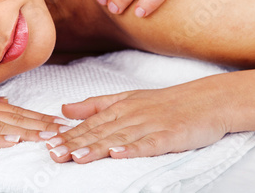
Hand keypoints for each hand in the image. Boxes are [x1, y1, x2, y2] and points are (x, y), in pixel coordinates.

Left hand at [46, 81, 229, 162]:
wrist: (206, 100)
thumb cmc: (164, 102)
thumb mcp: (126, 98)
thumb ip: (94, 104)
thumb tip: (63, 108)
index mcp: (119, 108)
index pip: (89, 124)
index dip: (68, 135)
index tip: (48, 143)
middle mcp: (131, 115)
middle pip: (99, 132)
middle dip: (75, 144)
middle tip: (54, 154)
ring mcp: (150, 125)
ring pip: (119, 138)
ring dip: (97, 148)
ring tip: (77, 157)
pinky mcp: (170, 135)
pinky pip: (149, 144)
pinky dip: (133, 149)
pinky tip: (118, 155)